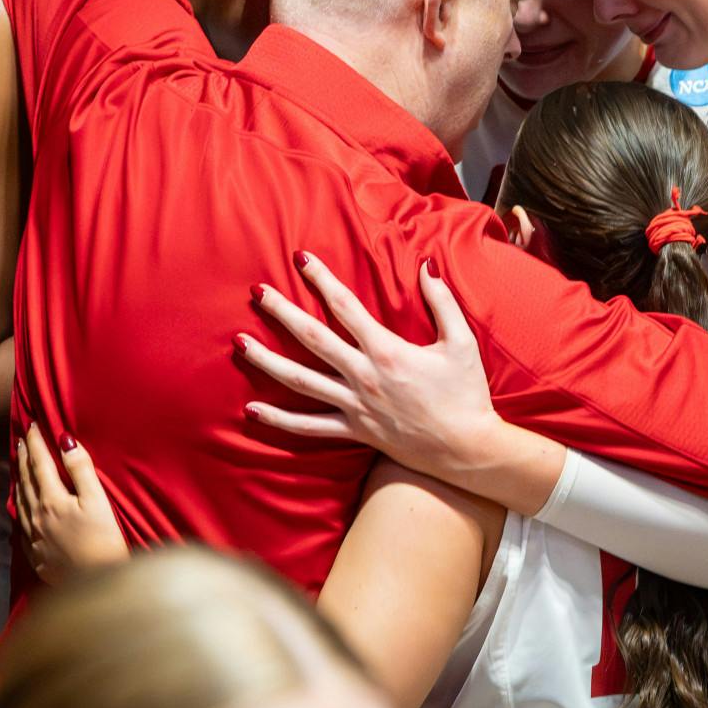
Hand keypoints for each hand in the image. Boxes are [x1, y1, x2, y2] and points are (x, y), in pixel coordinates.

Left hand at [14, 422, 128, 584]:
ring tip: (18, 465)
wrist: (96, 585)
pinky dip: (19, 507)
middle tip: (21, 439)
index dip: (35, 442)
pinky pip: (20, 524)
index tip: (32, 424)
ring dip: (18, 479)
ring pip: (19, 501)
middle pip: (26, 480)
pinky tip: (21, 506)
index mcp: (51, 500)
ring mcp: (33, 537)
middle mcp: (36, 517)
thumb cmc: (104, 540)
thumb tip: (65, 441)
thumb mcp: (97, 501)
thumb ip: (80, 470)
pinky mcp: (36, 554)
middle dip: (24, 457)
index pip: (40, 464)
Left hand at [237, 255, 504, 481]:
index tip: (301, 259)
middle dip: (282, 313)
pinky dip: (280, 420)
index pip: (345, 307)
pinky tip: (253, 410)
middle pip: (313, 338)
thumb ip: (442, 302)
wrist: (467, 448)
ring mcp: (355, 406)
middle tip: (257, 292)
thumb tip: (427, 266)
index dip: (322, 280)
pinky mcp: (355, 431)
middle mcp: (364, 377)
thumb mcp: (461, 342)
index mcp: (387, 351)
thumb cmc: (466, 393)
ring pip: (301, 381)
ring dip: (267, 361)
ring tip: (240, 344)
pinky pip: (309, 427)